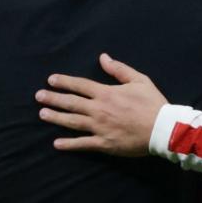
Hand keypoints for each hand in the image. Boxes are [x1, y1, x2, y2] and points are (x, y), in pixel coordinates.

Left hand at [36, 53, 166, 156]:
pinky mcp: (104, 143)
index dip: (64, 81)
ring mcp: (100, 127)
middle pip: (71, 103)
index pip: (79, 85)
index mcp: (106, 93)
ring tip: (42, 114)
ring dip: (56, 118)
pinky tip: (56, 143)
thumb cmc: (153, 103)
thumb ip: (119, 69)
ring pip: (72, 122)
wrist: (163, 129)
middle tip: (38, 96)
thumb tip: (103, 57)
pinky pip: (83, 144)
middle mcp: (99, 109)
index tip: (51, 80)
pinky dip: (69, 144)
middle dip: (53, 99)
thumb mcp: (139, 80)